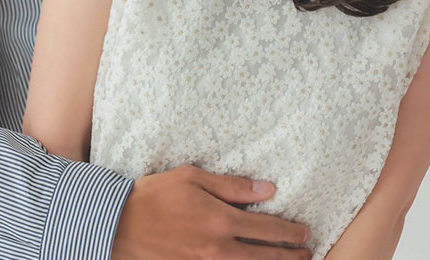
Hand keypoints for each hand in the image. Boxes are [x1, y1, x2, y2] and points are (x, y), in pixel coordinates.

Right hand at [112, 165, 312, 259]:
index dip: (290, 232)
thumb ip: (233, 186)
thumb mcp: (194, 177)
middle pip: (265, 256)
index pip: (267, 228)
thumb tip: (267, 189)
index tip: (306, 233)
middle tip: (307, 253)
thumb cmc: (157, 193)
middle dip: (290, 255)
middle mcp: (220, 248)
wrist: (122, 223)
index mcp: (222, 220)